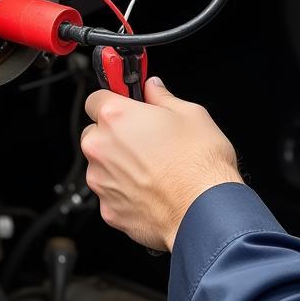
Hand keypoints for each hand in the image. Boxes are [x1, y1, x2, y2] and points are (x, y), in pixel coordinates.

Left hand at [81, 77, 242, 251]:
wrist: (204, 211)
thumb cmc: (199, 164)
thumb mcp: (190, 114)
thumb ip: (163, 97)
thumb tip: (154, 89)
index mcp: (117, 117)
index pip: (96, 99)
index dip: (114, 100)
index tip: (126, 104)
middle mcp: (101, 149)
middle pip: (95, 134)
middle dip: (115, 134)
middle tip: (146, 138)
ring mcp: (102, 182)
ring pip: (101, 166)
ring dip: (119, 164)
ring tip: (154, 167)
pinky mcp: (108, 210)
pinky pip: (111, 194)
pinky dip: (125, 191)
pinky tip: (152, 189)